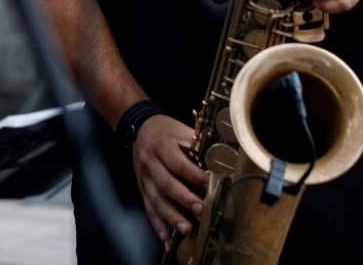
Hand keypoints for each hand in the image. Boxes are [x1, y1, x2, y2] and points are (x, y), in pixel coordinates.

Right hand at [130, 114, 206, 240]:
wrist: (140, 127)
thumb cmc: (166, 131)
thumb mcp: (181, 131)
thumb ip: (198, 147)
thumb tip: (223, 163)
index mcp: (161, 145)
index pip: (179, 164)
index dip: (194, 176)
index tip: (209, 186)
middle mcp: (149, 161)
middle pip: (167, 183)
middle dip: (185, 199)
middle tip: (201, 210)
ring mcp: (144, 176)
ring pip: (156, 199)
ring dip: (171, 216)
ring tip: (187, 228)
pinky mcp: (142, 187)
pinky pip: (148, 207)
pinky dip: (157, 222)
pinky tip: (166, 235)